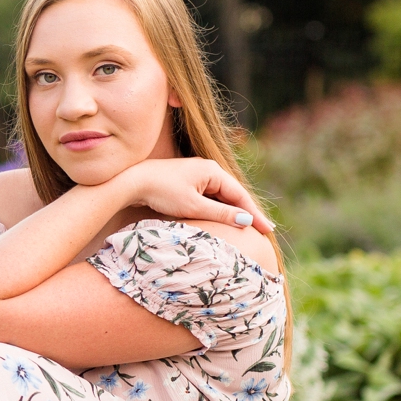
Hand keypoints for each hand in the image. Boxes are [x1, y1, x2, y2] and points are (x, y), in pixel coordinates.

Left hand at [118, 157, 275, 234]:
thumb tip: (246, 220)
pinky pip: (209, 197)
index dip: (255, 214)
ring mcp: (197, 175)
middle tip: (264, 231)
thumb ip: (221, 214)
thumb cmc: (162, 192)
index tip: (268, 229)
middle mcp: (207, 169)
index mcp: (213, 171)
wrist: (132, 182)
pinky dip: (218, 209)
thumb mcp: (193, 206)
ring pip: (221, 197)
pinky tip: (223, 220)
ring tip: (248, 228)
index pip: (240, 195)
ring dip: (232, 212)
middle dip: (247, 213)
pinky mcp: (186, 183)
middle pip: (233, 195)